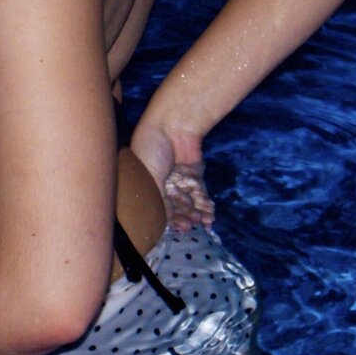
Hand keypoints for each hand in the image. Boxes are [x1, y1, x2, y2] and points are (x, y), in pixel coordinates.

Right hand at [129, 117, 214, 231]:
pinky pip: (200, 195)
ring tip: (202, 223)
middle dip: (182, 219)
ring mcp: (178, 181)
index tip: (174, 230)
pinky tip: (209, 218)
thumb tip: (165, 221)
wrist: (174, 125)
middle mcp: (161, 185)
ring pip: (188, 204)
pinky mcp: (194, 176)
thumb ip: (157, 200)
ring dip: (195, 215)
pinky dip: (204, 206)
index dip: (165, 220)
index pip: (156, 207)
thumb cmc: (152, 148)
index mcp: (145, 184)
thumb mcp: (149, 176)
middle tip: (190, 226)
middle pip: (173, 208)